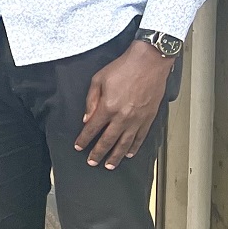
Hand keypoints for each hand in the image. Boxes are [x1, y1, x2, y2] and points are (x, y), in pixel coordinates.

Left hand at [75, 41, 172, 168]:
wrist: (149, 63)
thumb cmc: (123, 68)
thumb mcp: (98, 80)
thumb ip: (91, 101)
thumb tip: (87, 119)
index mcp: (108, 107)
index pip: (92, 129)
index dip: (84, 140)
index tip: (79, 147)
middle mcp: (123, 117)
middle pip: (108, 140)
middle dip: (98, 153)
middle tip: (92, 162)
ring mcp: (137, 119)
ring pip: (125, 143)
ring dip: (116, 156)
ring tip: (109, 165)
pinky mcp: (149, 118)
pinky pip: (140, 137)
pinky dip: (134, 147)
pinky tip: (129, 154)